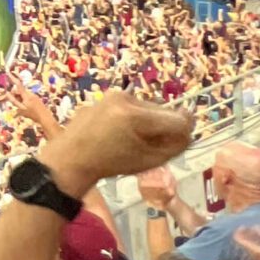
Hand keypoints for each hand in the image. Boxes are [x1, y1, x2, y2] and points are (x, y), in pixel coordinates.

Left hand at [42, 94, 191, 199]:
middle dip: (165, 127)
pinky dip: (136, 117)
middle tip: (153, 145)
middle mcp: (127, 99)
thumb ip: (175, 145)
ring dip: (151, 121)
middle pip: (165, 111)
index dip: (185, 133)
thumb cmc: (110, 164)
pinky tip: (124, 132)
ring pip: (150, 107)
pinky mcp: (108, 96)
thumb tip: (189, 130)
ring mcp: (115, 95)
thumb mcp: (149, 161)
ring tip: (136, 139)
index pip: (179, 119)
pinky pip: (134, 105)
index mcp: (136, 117)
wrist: (71, 157)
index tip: (179, 143)